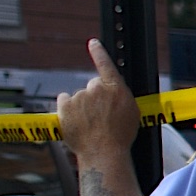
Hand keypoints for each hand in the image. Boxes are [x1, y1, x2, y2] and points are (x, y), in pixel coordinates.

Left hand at [55, 41, 141, 169]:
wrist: (104, 152)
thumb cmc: (120, 137)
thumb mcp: (132, 114)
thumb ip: (121, 98)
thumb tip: (113, 95)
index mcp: (116, 89)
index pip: (105, 65)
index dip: (98, 52)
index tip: (92, 43)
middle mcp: (97, 88)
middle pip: (93, 86)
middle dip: (94, 97)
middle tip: (98, 116)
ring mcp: (80, 96)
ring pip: (78, 97)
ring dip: (81, 107)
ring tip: (88, 125)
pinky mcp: (65, 105)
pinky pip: (64, 101)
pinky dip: (66, 109)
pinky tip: (74, 120)